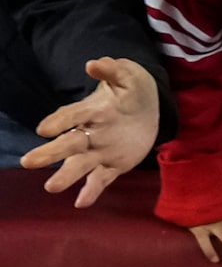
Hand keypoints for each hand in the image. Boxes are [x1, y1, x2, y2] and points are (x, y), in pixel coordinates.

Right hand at [21, 56, 162, 205]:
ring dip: (66, 176)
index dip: (59, 122)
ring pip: (79, 165)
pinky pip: (101, 179)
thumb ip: (112, 70)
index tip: (44, 130)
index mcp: (91, 111)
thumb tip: (95, 63)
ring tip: (51, 188)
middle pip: (68, 144)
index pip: (71, 116)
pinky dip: (92, 191)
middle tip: (29, 162)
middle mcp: (89, 134)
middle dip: (50, 153)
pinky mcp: (114, 165)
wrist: (147, 107)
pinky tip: (82, 203)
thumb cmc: (131, 90)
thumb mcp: (127, 76)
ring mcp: (100, 151)